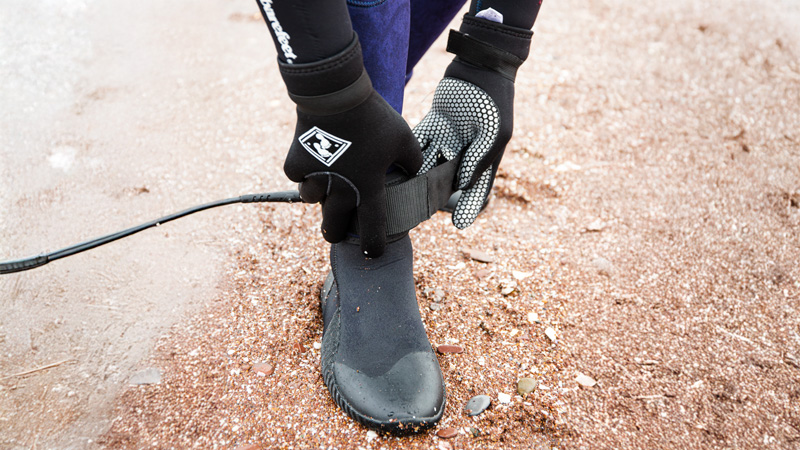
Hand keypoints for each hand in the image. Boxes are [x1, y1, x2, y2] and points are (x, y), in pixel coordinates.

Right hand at [281, 36, 421, 256]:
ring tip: (327, 183)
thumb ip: (413, 160)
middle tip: (337, 230)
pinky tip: (313, 157)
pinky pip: (298, 176)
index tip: (372, 253)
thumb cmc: (373, 117)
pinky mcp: (295, 164)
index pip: (373, 227)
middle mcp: (340, 189)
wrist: (335, 94)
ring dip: (319, 195)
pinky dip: (303, 171)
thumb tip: (416, 171)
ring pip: (311, 200)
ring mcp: (315, 178)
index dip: (373, 245)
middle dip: (335, 232)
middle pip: (332, 227)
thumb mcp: (404, 137)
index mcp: (368, 187)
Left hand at [414, 15, 531, 228]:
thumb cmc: (493, 101)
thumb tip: (461, 186)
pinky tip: (394, 167)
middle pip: (449, 181)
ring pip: (431, 163)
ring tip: (402, 195)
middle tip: (420, 213)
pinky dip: (409, 154)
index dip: (469, 207)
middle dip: (435, 197)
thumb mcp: (492, 133)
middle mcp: (466, 151)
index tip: (459, 224)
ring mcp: (449, 138)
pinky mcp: (434, 124)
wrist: (480, 67)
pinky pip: (419, 142)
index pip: (477, 188)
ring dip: (417, 177)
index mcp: (485, 157)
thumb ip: (477, 160)